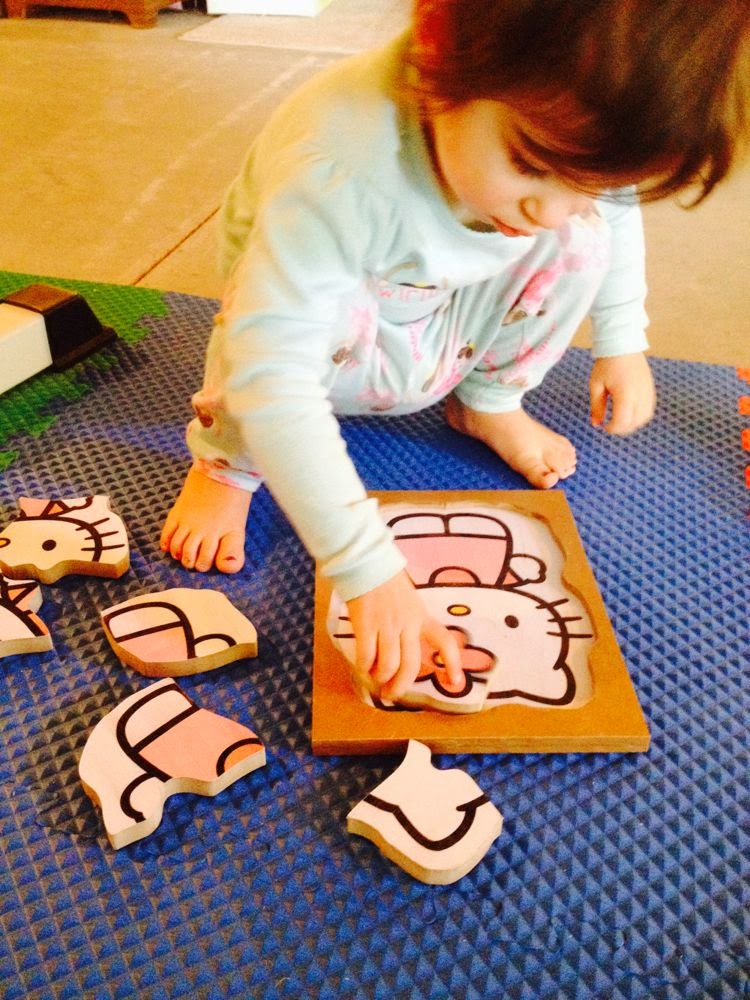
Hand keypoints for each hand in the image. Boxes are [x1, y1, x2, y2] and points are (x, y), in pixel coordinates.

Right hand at [160, 465, 250, 572]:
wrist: (220, 472)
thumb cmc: (233, 501)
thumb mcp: (238, 528)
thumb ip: (233, 551)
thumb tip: (224, 568)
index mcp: (218, 535)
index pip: (207, 561)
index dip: (207, 565)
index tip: (209, 562)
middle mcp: (201, 531)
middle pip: (190, 557)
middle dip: (192, 563)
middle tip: (195, 561)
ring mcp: (187, 522)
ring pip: (177, 548)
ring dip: (179, 555)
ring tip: (184, 555)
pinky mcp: (177, 514)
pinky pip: (166, 534)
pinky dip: (166, 544)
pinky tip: (170, 548)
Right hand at [346, 570, 462, 699]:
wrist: (366, 563)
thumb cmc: (386, 582)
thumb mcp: (409, 601)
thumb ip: (412, 622)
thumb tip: (406, 649)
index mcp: (421, 616)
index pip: (444, 641)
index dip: (452, 664)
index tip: (455, 683)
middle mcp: (408, 623)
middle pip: (411, 665)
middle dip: (401, 686)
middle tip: (391, 694)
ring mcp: (386, 624)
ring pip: (389, 665)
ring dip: (381, 677)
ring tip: (374, 678)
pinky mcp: (365, 624)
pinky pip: (367, 655)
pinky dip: (364, 667)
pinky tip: (362, 667)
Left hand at [589, 352, 655, 434]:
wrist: (623, 345)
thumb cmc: (607, 364)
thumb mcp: (596, 385)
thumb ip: (596, 407)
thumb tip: (596, 424)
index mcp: (625, 393)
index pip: (623, 421)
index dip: (613, 429)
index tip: (605, 427)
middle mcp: (640, 394)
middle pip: (635, 423)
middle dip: (622, 428)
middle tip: (611, 425)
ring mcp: (648, 392)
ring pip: (644, 418)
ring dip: (632, 423)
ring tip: (620, 419)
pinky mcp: (651, 389)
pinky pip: (649, 409)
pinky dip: (640, 416)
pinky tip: (629, 412)